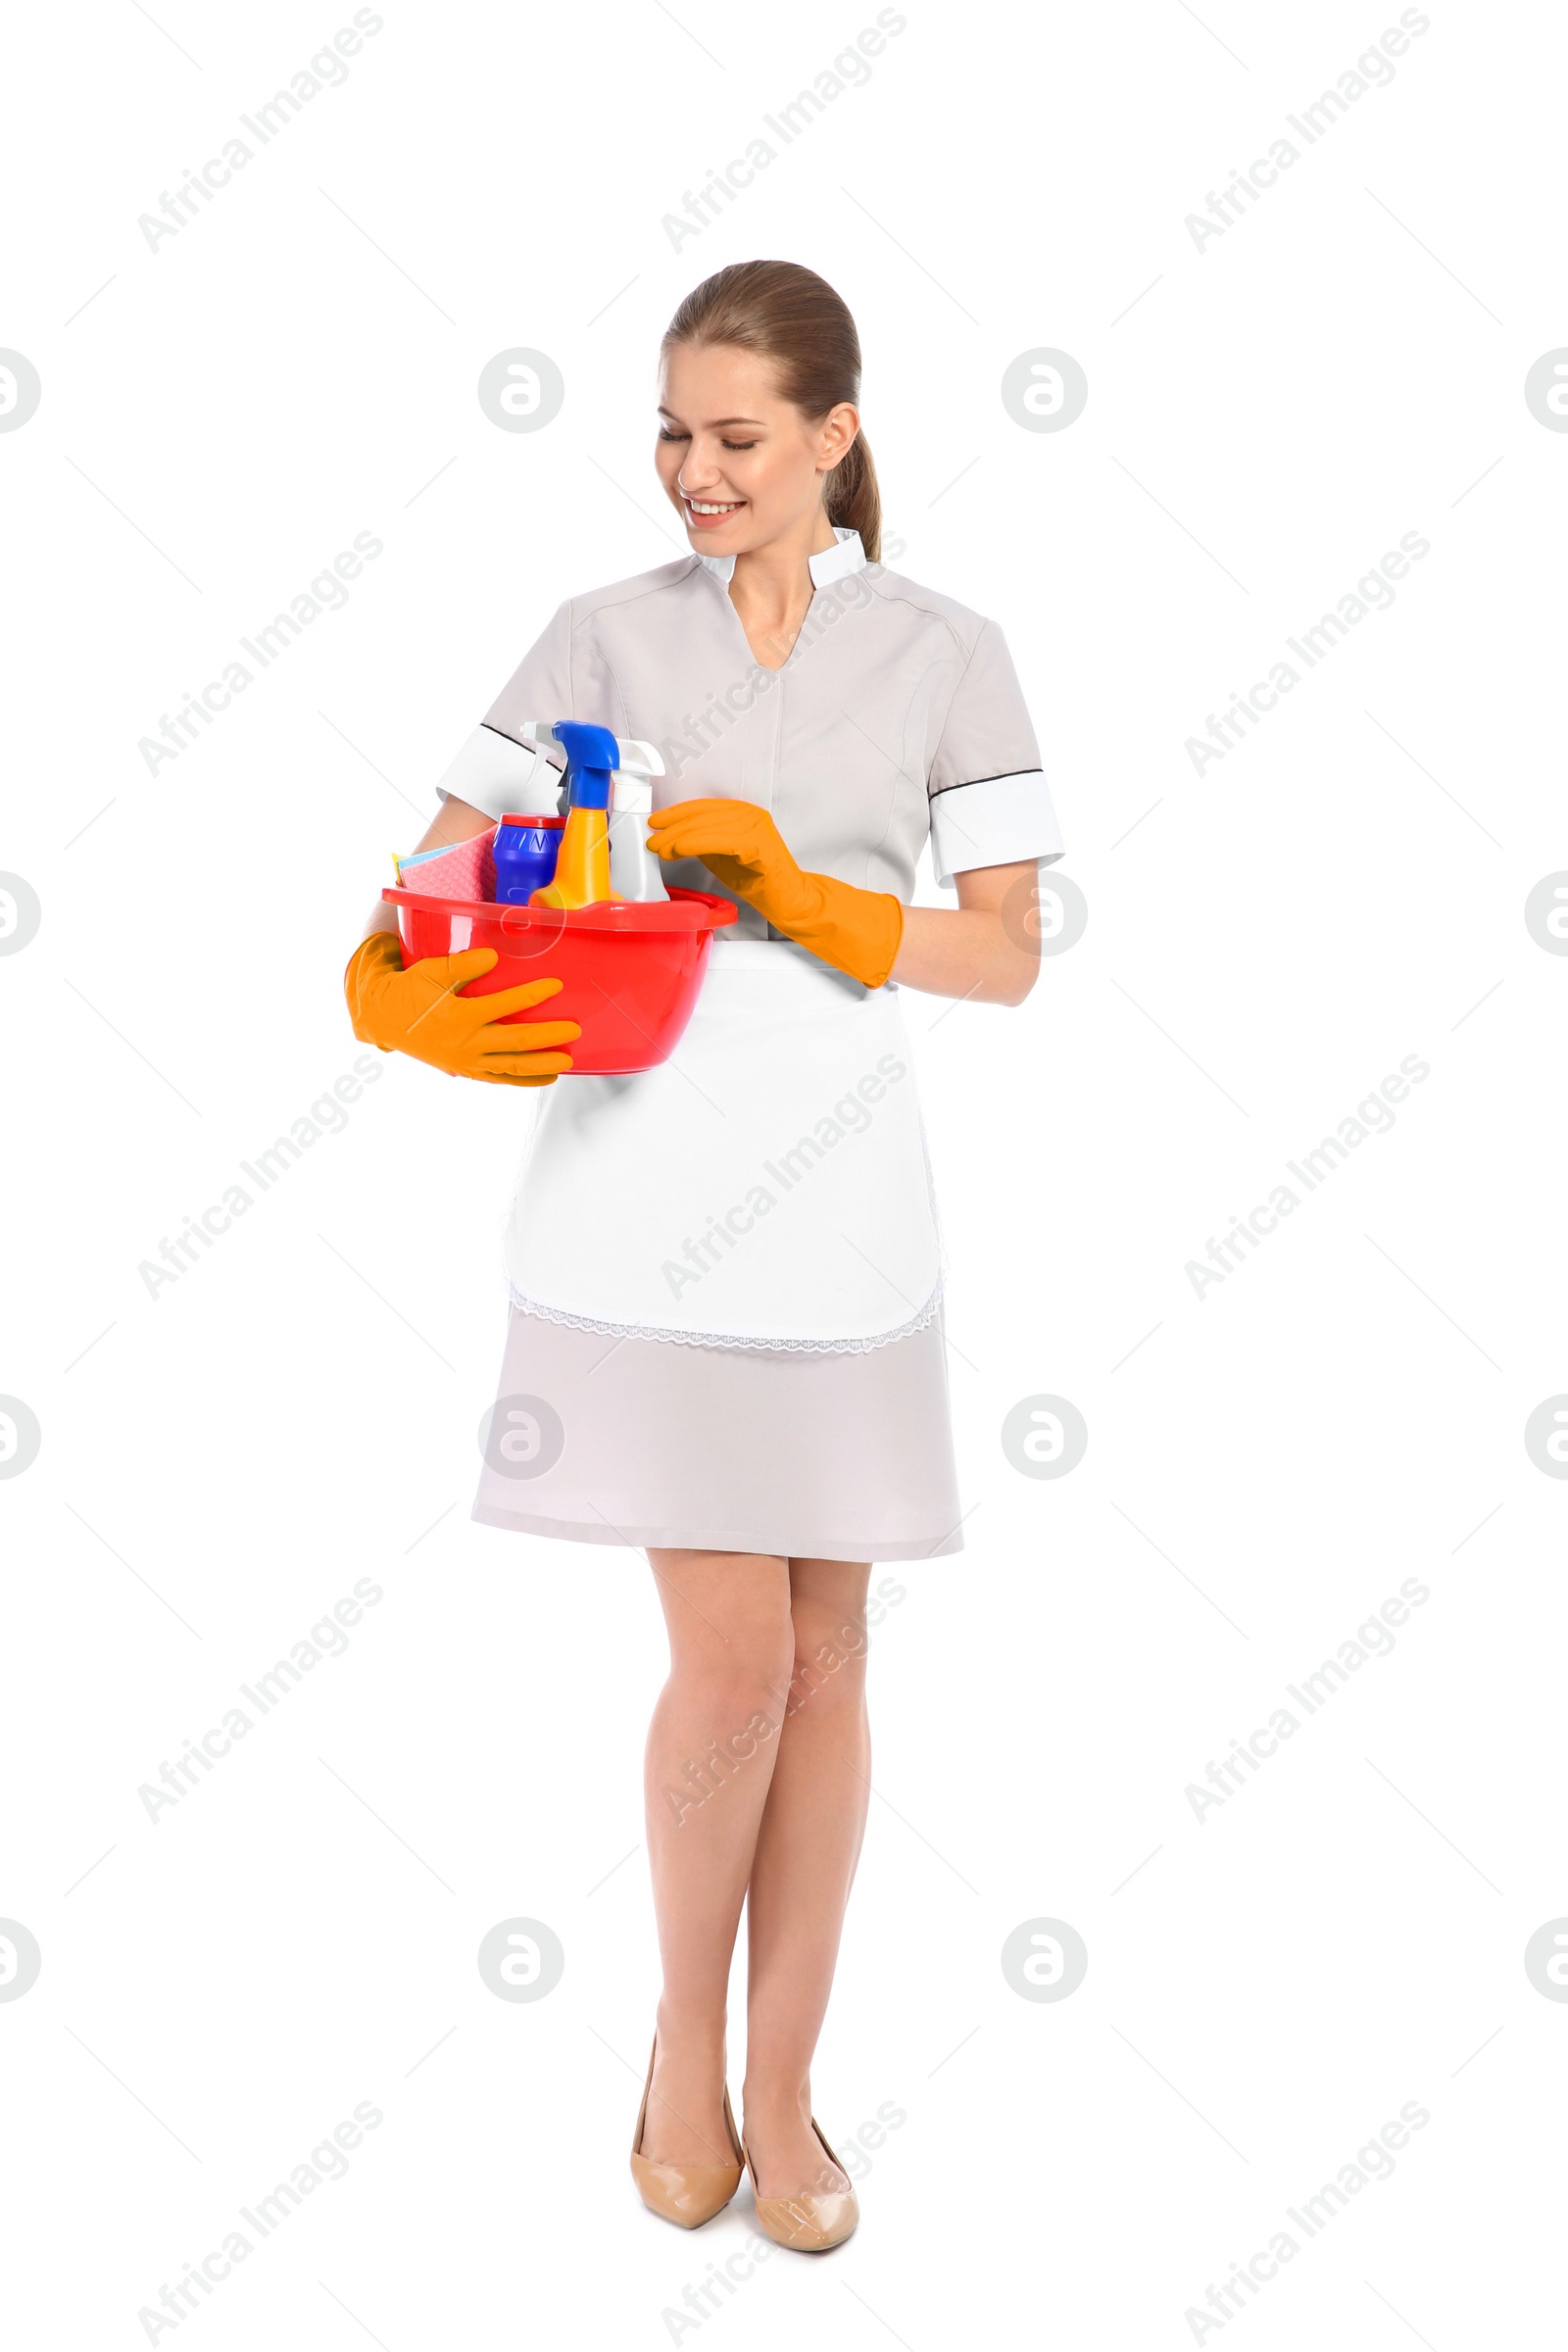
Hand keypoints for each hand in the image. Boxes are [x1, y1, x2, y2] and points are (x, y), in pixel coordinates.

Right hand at [345, 932, 577, 1083]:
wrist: (384, 1021)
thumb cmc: (408, 991)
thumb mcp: (430, 972)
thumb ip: (462, 965)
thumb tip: (493, 957)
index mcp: (458, 1015)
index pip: (504, 1004)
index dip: (532, 994)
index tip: (555, 985)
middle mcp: (465, 1043)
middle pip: (516, 1042)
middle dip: (548, 1037)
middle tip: (574, 1030)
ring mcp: (466, 1061)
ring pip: (511, 1067)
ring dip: (542, 1065)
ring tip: (568, 1061)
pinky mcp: (465, 1071)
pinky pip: (500, 1079)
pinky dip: (524, 1080)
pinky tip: (546, 1077)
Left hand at [645, 797, 904, 989]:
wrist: (790, 901)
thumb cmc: (757, 880)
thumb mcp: (721, 856)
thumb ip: (701, 842)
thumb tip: (668, 837)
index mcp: (742, 813)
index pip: (703, 807)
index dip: (676, 813)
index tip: (654, 823)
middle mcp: (751, 814)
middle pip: (703, 814)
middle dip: (673, 826)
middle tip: (652, 839)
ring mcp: (758, 828)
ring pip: (710, 825)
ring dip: (680, 836)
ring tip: (660, 847)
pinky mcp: (762, 846)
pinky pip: (724, 840)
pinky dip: (698, 843)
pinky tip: (680, 850)